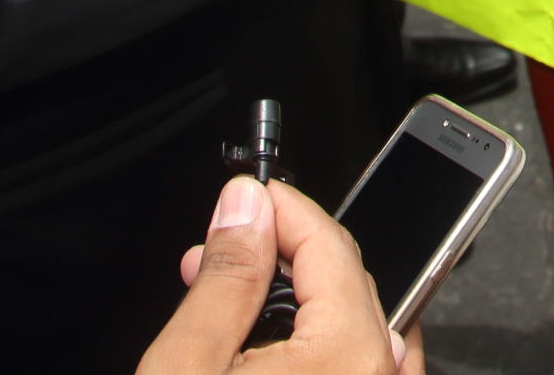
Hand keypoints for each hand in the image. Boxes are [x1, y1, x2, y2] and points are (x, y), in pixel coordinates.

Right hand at [140, 175, 401, 374]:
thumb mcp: (190, 364)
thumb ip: (226, 277)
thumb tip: (244, 207)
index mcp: (351, 354)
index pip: (328, 242)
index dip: (279, 207)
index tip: (242, 196)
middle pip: (346, 281)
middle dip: (279, 256)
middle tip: (217, 250)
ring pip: (354, 326)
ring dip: (297, 303)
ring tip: (228, 306)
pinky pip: (363, 366)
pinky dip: (325, 346)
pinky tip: (276, 346)